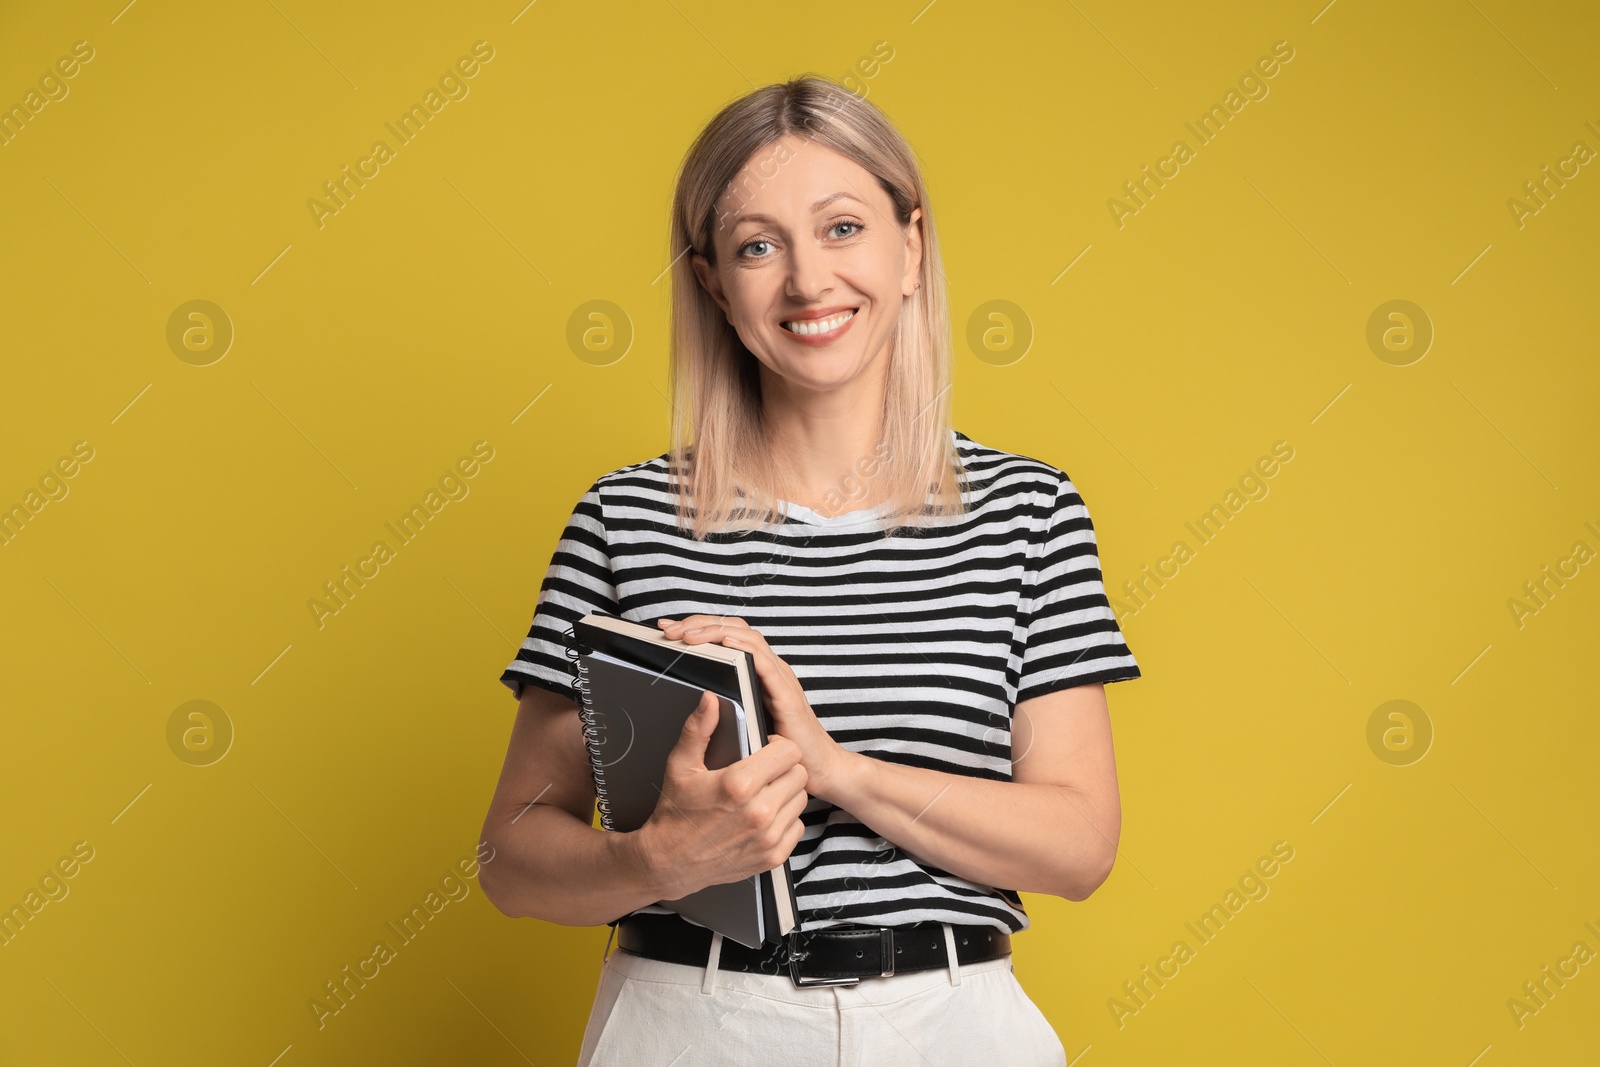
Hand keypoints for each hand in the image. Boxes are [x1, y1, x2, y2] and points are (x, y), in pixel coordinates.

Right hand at [634, 690, 809, 901]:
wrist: (669, 861)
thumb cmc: (675, 814)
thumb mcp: (681, 765)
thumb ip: (699, 728)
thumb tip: (710, 701)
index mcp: (740, 784)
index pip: (789, 752)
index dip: (778, 747)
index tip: (765, 751)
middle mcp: (759, 812)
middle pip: (799, 774)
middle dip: (784, 768)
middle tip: (763, 772)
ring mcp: (768, 837)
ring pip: (801, 799)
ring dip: (786, 793)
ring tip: (762, 794)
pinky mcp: (773, 856)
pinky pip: (797, 826)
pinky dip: (785, 820)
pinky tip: (764, 816)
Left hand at [656, 614, 853, 802]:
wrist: (818, 771)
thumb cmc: (778, 749)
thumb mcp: (741, 723)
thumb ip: (721, 706)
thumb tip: (689, 696)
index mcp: (756, 672)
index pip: (726, 635)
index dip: (697, 626)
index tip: (666, 630)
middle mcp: (769, 669)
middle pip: (734, 629)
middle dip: (699, 623)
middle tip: (668, 630)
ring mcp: (780, 678)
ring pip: (748, 639)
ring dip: (715, 632)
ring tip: (688, 635)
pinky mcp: (787, 695)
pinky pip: (765, 664)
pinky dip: (745, 650)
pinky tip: (727, 645)